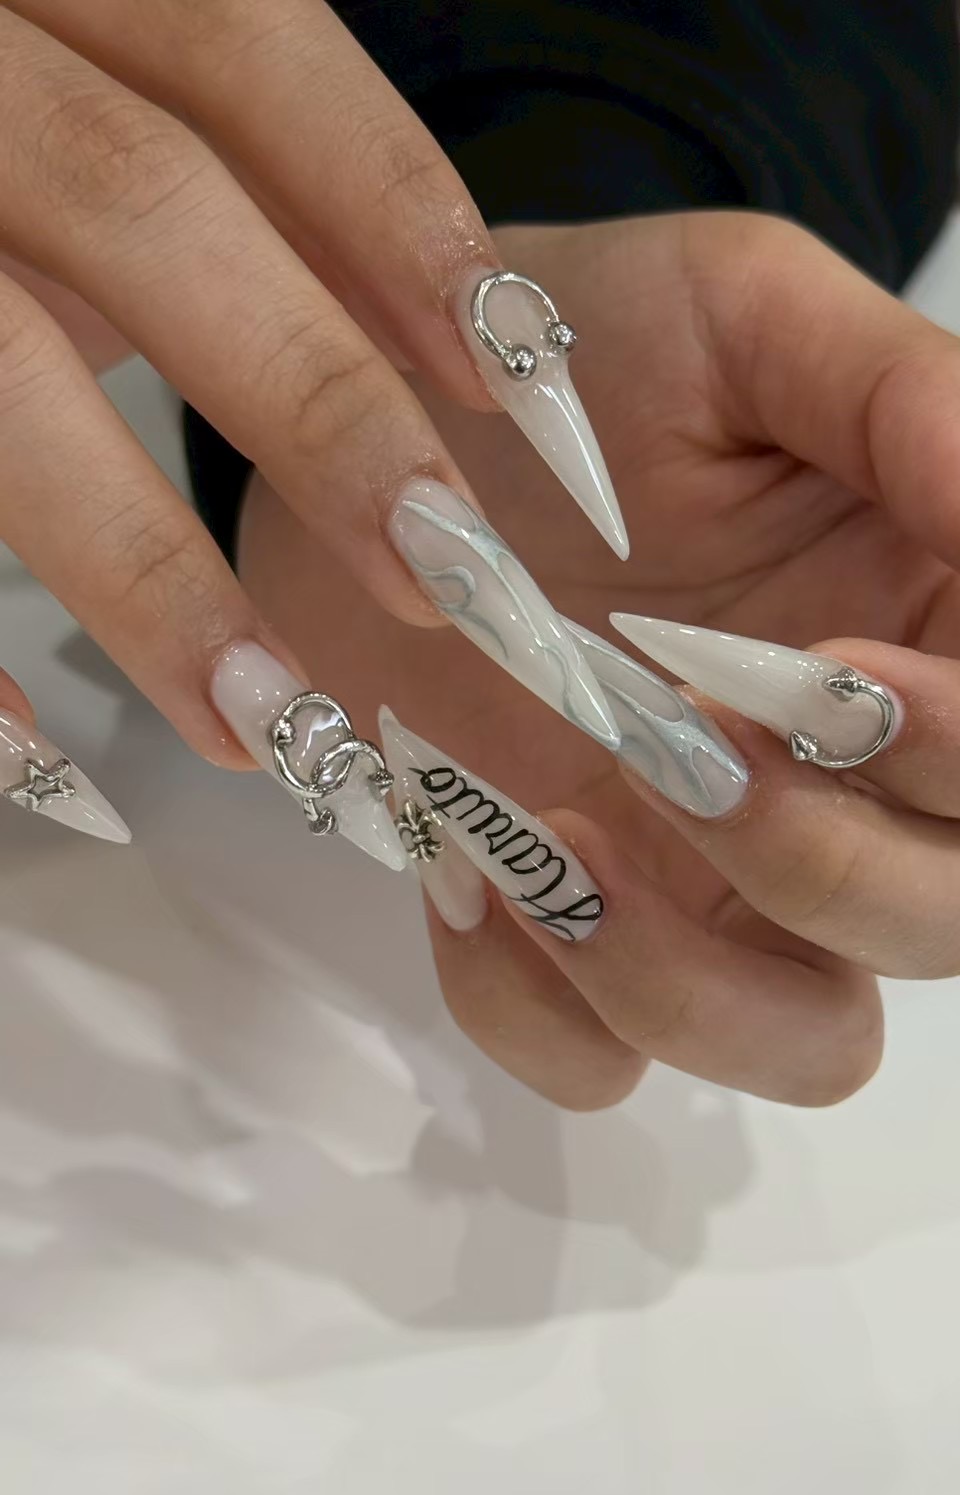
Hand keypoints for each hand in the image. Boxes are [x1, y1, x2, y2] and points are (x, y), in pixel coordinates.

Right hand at [0, 0, 621, 836]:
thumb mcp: (73, 80)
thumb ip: (226, 168)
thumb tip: (450, 337)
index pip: (240, 50)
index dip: (394, 209)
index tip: (519, 387)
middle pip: (138, 206)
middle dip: (313, 401)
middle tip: (447, 580)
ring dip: (143, 571)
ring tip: (269, 730)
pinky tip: (42, 755)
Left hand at [237, 210, 959, 1107]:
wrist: (379, 432)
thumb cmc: (582, 357)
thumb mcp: (745, 315)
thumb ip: (904, 400)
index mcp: (932, 645)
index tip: (830, 677)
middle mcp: (853, 793)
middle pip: (944, 927)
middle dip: (825, 866)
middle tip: (672, 741)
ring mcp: (718, 887)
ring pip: (803, 1049)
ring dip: (689, 980)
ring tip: (554, 833)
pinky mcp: (577, 935)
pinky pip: (596, 1064)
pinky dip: (536, 1009)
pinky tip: (466, 870)